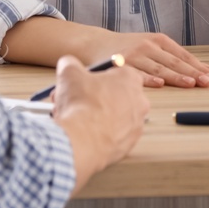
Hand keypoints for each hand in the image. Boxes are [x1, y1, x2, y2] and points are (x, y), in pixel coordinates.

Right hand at [50, 55, 149, 194]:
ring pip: (113, 116)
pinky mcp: (129, 144)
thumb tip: (69, 64)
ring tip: (74, 119)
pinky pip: (113, 135)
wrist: (80, 140)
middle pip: (113, 95)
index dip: (95, 78)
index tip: (82, 84)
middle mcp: (139, 101)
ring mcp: (136, 124)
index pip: (115, 73)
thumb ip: (71, 63)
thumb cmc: (80, 104)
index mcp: (130, 78)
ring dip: (95, 116)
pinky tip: (84, 133)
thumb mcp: (69, 72)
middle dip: (92, 98)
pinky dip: (100, 134)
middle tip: (73, 101)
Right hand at [80, 31, 208, 88]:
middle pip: (174, 62)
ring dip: (176, 76)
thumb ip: (172, 58)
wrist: (95, 43)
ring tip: (191, 83)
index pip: (182, 55)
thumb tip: (203, 70)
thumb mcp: (151, 46)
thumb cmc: (128, 48)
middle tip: (207, 82)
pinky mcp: (121, 64)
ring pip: (159, 68)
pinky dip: (149, 79)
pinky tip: (160, 84)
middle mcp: (148, 46)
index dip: (197, 66)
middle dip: (193, 73)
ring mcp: (135, 55)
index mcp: (158, 40)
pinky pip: (137, 74)